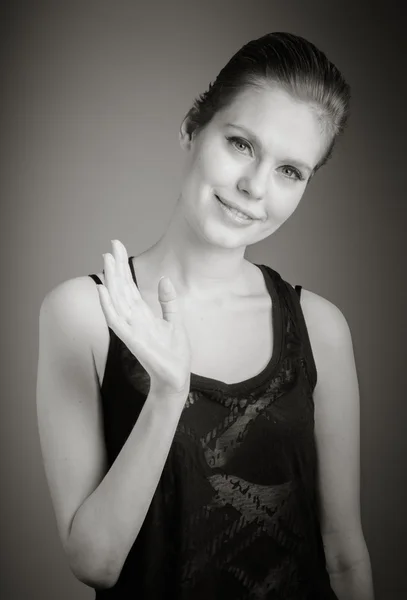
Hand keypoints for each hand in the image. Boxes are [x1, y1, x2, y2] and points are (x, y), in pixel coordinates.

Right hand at [96, 239, 191, 396]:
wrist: (177, 376)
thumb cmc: (174, 351)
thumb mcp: (174, 320)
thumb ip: (168, 300)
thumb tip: (163, 278)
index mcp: (142, 312)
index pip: (129, 285)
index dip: (123, 266)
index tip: (117, 246)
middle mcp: (133, 318)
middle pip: (121, 287)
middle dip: (116, 266)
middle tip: (111, 244)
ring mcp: (130, 328)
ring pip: (116, 299)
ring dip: (110, 280)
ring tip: (105, 259)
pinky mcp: (131, 340)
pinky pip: (116, 321)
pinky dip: (107, 306)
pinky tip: (102, 291)